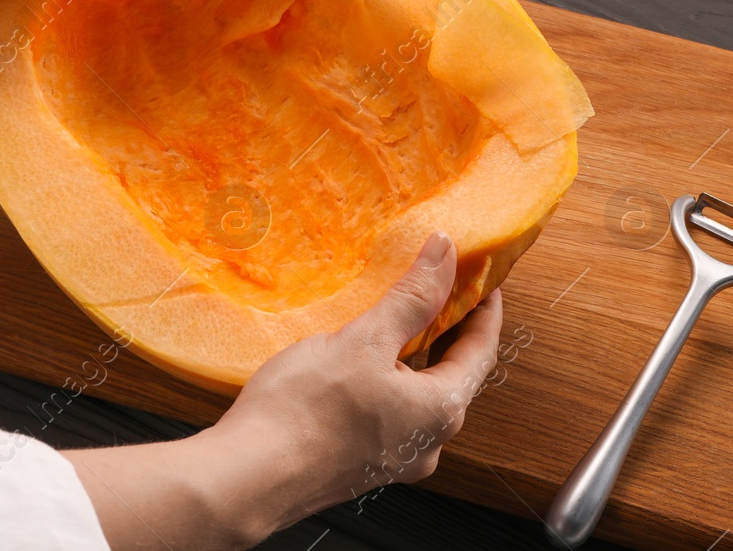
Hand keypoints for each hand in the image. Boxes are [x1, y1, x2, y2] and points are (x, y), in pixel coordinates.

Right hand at [222, 233, 502, 519]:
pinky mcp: (363, 462)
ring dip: (415, 354)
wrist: (247, 479)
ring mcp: (395, 457)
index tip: (483, 279)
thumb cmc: (303, 413)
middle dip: (449, 329)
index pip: (482, 349)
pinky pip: (391, 411)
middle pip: (453, 373)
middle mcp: (428, 441)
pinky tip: (362, 360)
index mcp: (440, 411)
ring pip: (418, 394)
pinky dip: (389, 378)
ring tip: (397, 316)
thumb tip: (445, 254)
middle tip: (440, 288)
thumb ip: (411, 297)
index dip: (485, 308)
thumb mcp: (365, 340)